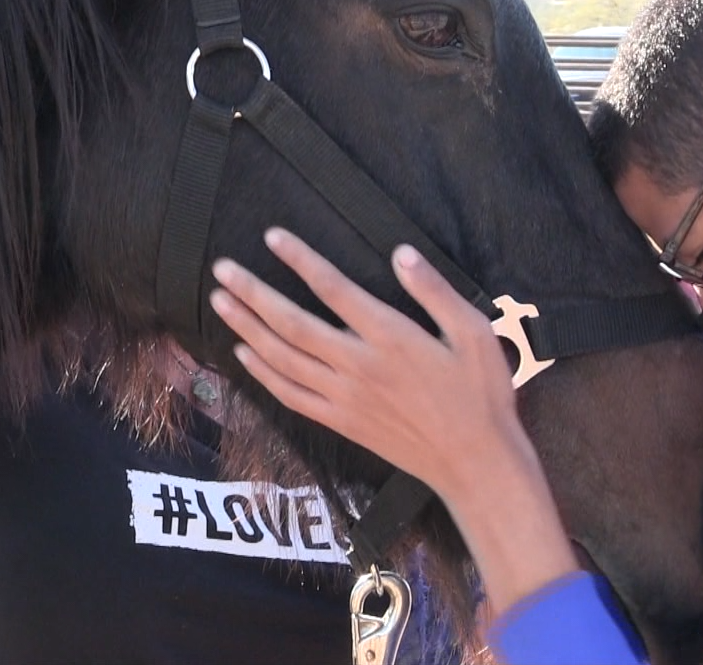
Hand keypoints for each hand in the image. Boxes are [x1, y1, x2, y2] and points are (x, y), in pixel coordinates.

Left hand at [208, 227, 523, 498]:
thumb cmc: (481, 396)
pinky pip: (291, 396)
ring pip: (282, 359)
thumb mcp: (474, 333)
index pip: (333, 289)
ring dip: (247, 329)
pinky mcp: (341, 423)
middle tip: (223, 270)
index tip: (272, 238)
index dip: (299, 260)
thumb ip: (434, 291)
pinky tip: (245, 355)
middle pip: (291, 324)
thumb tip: (401, 253)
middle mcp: (358, 367)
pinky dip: (263, 375)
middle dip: (253, 293)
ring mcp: (345, 398)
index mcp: (390, 337)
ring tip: (221, 302)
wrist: (476, 464)